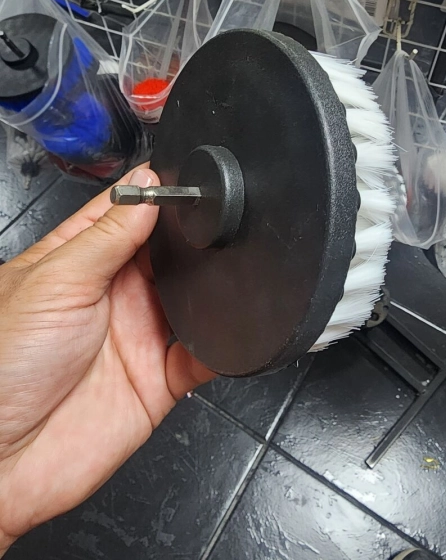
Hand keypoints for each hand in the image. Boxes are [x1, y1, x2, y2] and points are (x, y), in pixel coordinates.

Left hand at [0, 167, 215, 554]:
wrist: (4, 461)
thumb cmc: (2, 367)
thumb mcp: (55, 283)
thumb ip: (106, 239)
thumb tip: (146, 190)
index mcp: (80, 262)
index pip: (126, 213)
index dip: (155, 194)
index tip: (186, 180)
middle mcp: (114, 295)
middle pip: (168, 253)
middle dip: (192, 240)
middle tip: (215, 227)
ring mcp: (140, 335)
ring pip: (194, 299)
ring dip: (211, 288)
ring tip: (224, 273)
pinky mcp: (160, 378)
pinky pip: (203, 355)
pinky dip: (222, 343)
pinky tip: (227, 328)